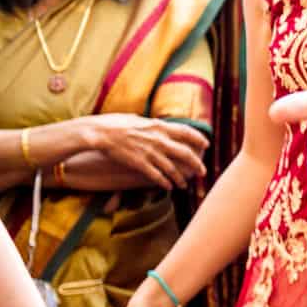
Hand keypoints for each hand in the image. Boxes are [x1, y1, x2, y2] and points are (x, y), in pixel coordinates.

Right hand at [84, 114, 208, 189]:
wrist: (100, 133)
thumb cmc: (115, 123)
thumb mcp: (137, 119)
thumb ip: (149, 123)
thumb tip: (155, 123)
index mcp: (159, 126)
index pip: (186, 131)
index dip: (198, 139)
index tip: (206, 145)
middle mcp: (158, 139)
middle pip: (185, 153)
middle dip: (196, 164)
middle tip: (202, 172)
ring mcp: (150, 152)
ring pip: (173, 169)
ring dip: (180, 179)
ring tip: (184, 186)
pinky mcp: (140, 163)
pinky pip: (157, 176)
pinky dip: (165, 183)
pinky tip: (168, 187)